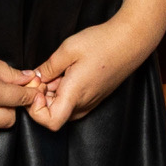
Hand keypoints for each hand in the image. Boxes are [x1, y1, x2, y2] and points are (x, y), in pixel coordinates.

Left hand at [23, 22, 150, 130]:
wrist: (130, 42)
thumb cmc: (102, 43)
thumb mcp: (68, 49)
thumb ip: (48, 67)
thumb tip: (35, 78)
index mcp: (75, 95)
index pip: (50, 123)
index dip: (36, 111)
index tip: (37, 89)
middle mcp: (83, 104)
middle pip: (53, 115)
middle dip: (41, 97)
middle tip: (43, 75)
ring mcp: (90, 102)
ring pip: (62, 108)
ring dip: (52, 94)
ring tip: (56, 72)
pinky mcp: (94, 97)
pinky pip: (72, 102)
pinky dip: (63, 91)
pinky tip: (66, 73)